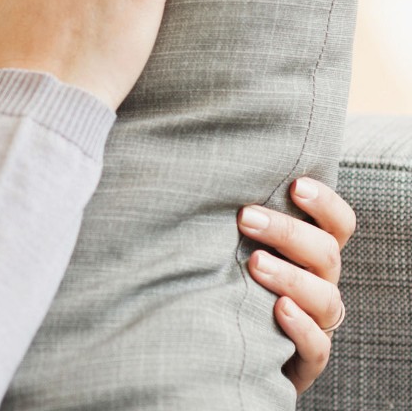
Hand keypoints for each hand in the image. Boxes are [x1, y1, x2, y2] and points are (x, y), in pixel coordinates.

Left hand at [238, 178, 356, 393]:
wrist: (228, 350)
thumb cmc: (230, 285)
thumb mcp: (237, 250)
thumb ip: (240, 225)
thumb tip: (205, 183)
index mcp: (311, 256)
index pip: (337, 225)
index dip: (325, 204)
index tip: (296, 184)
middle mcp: (320, 285)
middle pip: (326, 253)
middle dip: (288, 233)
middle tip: (247, 217)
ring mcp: (317, 323)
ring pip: (324, 298)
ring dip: (291, 277)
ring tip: (255, 262)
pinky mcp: (305, 359)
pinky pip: (317, 346)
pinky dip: (301, 327)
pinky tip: (278, 309)